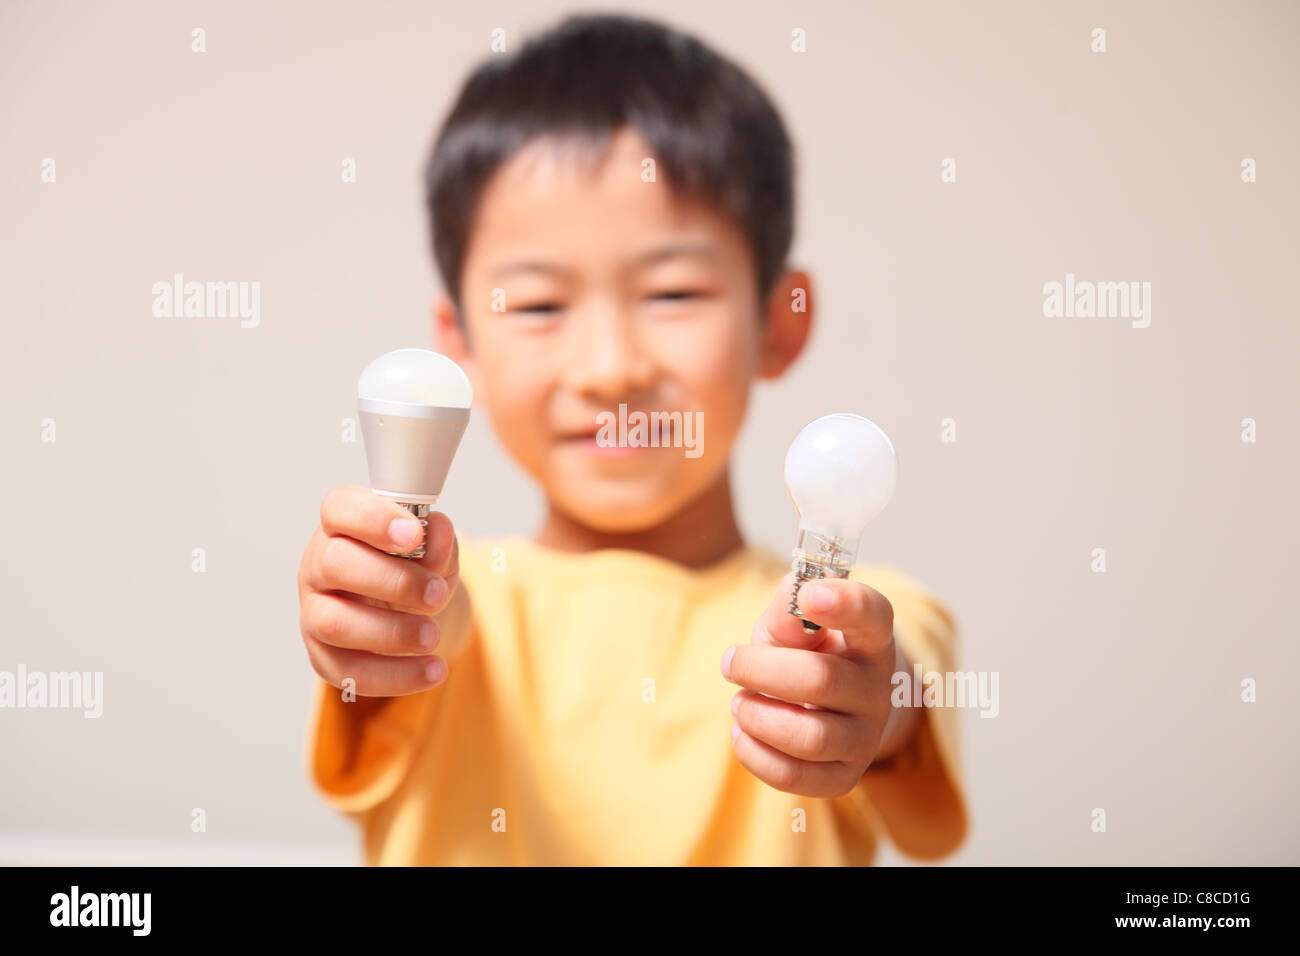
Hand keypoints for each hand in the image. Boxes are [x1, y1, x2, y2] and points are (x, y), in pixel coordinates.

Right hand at [297, 485, 459, 696]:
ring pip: (334, 623)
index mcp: (342, 525)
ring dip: (390, 633)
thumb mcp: (433, 550)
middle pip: (334, 564)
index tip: (413, 534)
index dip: (373, 519)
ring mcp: (314, 611)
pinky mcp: (323, 655)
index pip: (340, 508)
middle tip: (437, 595)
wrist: (406, 609)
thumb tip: (438, 529)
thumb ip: (436, 540)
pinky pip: (349, 672)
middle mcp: (318, 564)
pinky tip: (432, 670)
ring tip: (432, 636)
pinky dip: (396, 675)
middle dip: (393, 582)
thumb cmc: (411, 567)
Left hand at [720, 573, 902, 797]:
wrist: (822, 703)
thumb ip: (790, 607)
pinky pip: (796, 777)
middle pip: (822, 680)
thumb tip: (794, 601)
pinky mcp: (843, 776)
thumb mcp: (793, 622)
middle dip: (761, 670)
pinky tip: (744, 732)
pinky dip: (755, 754)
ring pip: (810, 737)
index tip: (810, 595)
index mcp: (870, 638)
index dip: (844, 603)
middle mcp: (877, 689)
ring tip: (740, 702)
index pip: (872, 615)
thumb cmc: (804, 651)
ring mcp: (866, 737)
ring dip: (758, 716)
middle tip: (731, 662)